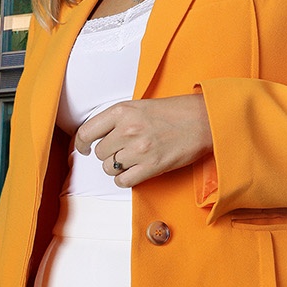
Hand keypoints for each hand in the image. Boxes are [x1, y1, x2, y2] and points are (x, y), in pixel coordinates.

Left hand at [75, 94, 212, 187]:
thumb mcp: (140, 106)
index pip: (86, 132)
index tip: (84, 148)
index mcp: (122, 111)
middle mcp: (128, 130)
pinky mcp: (152, 166)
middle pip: (100, 153)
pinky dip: (125, 179)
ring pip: (110, 168)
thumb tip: (98, 138)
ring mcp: (139, 149)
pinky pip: (123, 181)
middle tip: (123, 150)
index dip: (81, 143)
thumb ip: (118, 119)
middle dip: (109, 154)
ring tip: (133, 159)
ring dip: (118, 167)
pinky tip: (135, 171)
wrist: (204, 119)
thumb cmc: (175, 112)